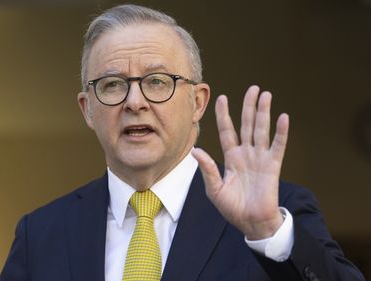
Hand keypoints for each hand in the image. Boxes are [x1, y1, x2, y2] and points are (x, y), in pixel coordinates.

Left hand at [192, 85, 288, 239]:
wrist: (251, 222)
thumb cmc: (232, 208)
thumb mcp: (214, 189)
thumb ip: (207, 169)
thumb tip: (196, 150)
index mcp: (231, 158)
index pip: (227, 131)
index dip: (224, 115)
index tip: (222, 97)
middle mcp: (246, 154)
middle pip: (247, 125)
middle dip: (249, 106)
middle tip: (253, 88)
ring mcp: (260, 158)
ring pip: (261, 130)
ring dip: (264, 112)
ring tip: (266, 94)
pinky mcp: (272, 166)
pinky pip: (277, 145)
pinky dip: (281, 132)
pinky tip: (283, 117)